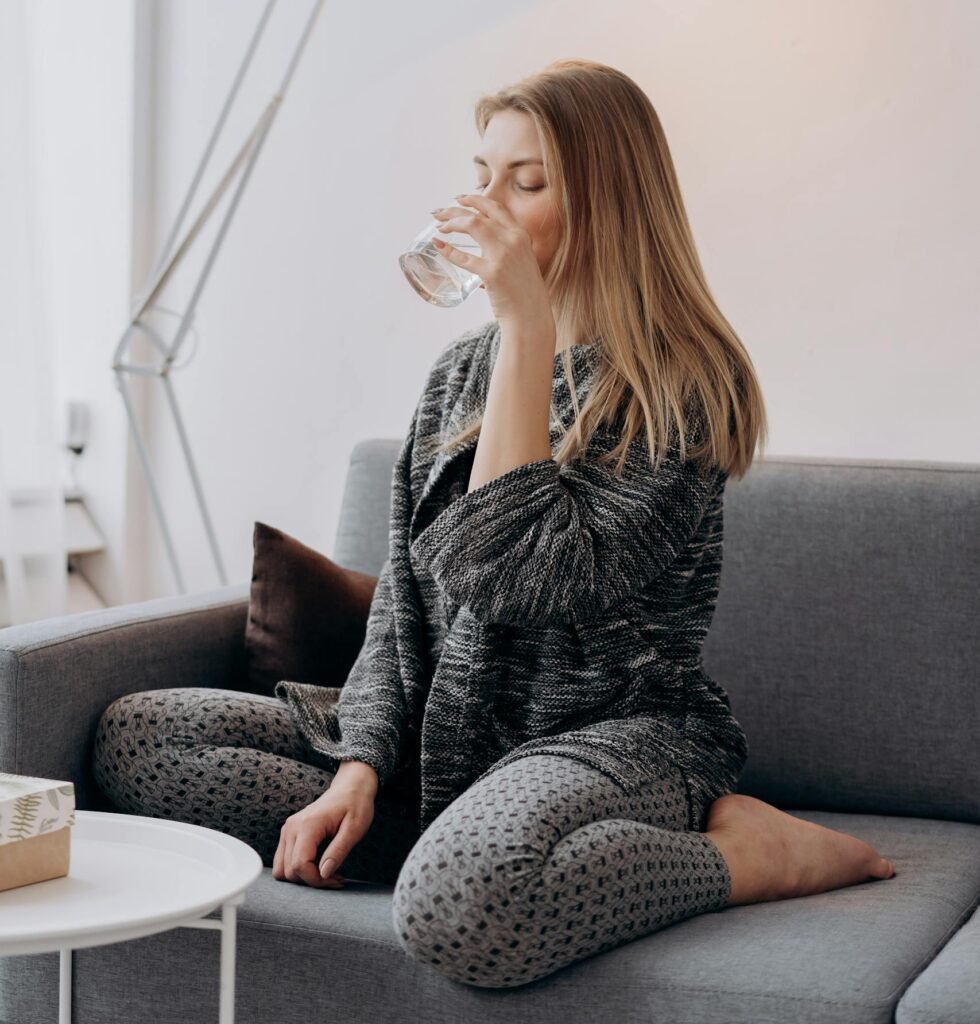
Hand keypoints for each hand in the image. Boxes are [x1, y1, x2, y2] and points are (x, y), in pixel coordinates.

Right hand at [272, 781, 374, 887]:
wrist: (351, 787)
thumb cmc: (356, 805)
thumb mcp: (355, 828)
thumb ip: (338, 851)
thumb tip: (324, 874)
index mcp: (308, 825)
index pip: (300, 865)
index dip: (317, 880)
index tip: (337, 879)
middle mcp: (292, 827)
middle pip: (289, 870)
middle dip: (312, 880)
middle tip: (336, 877)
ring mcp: (288, 830)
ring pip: (281, 869)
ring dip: (302, 878)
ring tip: (326, 872)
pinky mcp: (288, 833)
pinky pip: (283, 861)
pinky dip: (298, 869)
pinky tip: (318, 865)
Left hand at [432, 194, 553, 333]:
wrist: (531, 315)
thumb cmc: (524, 293)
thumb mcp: (522, 262)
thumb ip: (507, 249)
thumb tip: (485, 247)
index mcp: (521, 235)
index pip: (495, 208)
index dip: (475, 200)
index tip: (459, 198)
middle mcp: (513, 240)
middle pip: (479, 213)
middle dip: (455, 209)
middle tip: (439, 213)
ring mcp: (503, 255)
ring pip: (472, 225)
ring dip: (451, 223)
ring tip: (439, 227)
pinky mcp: (492, 273)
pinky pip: (464, 257)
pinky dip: (449, 251)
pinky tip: (439, 247)